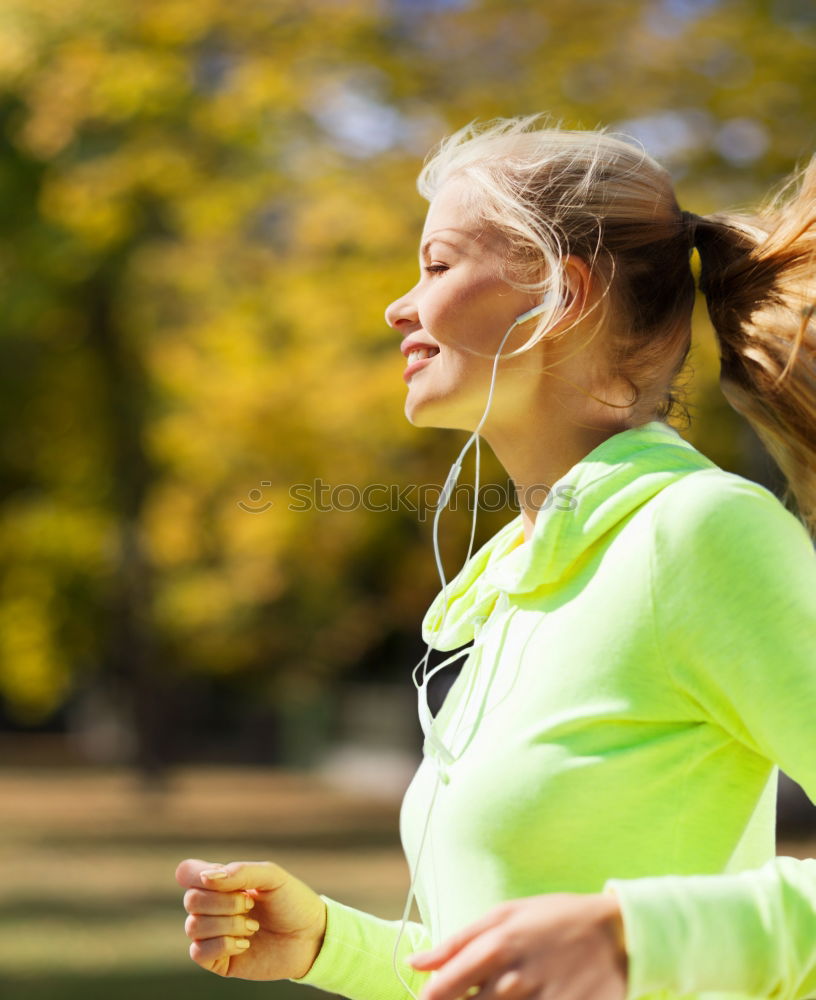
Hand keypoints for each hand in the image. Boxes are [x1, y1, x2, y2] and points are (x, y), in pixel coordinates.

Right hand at [175, 858, 326, 980]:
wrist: (310, 937)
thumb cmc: (292, 901)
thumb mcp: (272, 876)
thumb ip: (240, 872)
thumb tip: (206, 879)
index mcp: (222, 883)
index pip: (187, 873)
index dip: (195, 875)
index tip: (222, 879)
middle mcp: (213, 907)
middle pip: (191, 900)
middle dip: (223, 902)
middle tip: (251, 904)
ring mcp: (214, 934)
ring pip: (193, 926)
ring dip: (227, 924)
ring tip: (253, 927)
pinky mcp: (218, 960)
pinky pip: (198, 952)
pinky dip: (222, 945)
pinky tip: (245, 944)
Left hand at [406, 892, 626, 999]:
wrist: (615, 934)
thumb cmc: (553, 918)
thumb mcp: (504, 915)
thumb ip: (457, 942)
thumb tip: (416, 963)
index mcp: (494, 949)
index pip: (441, 991)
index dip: (430, 999)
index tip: (431, 998)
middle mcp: (513, 982)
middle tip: (477, 994)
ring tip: (500, 996)